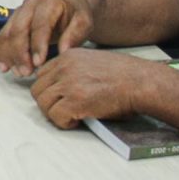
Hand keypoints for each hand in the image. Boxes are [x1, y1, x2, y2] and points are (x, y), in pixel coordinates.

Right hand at [0, 0, 92, 77]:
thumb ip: (74, 35)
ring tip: (19, 73)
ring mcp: (19, 12)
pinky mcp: (12, 20)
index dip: (38, 45)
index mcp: (49, 2)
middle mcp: (30, 4)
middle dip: (20, 53)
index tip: (39, 63)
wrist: (70, 5)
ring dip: (10, 55)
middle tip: (26, 72)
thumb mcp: (83, 22)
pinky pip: (2, 36)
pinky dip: (1, 52)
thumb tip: (63, 51)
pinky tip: (5, 67)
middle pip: (19, 29)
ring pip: (8, 33)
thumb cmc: (76, 15)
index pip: (40, 24)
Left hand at [28, 48, 147, 127]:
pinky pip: (55, 117)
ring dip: (55, 114)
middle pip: (37, 90)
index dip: (50, 90)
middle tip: (65, 111)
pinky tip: (79, 121)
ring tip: (73, 116)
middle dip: (49, 104)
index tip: (60, 99)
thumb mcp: (93, 62)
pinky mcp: (75, 101)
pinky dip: (65, 123)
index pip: (42, 75)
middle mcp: (65, 67)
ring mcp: (69, 83)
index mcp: (69, 56)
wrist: (141, 82)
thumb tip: (60, 88)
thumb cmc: (125, 77)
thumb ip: (74, 70)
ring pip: (43, 104)